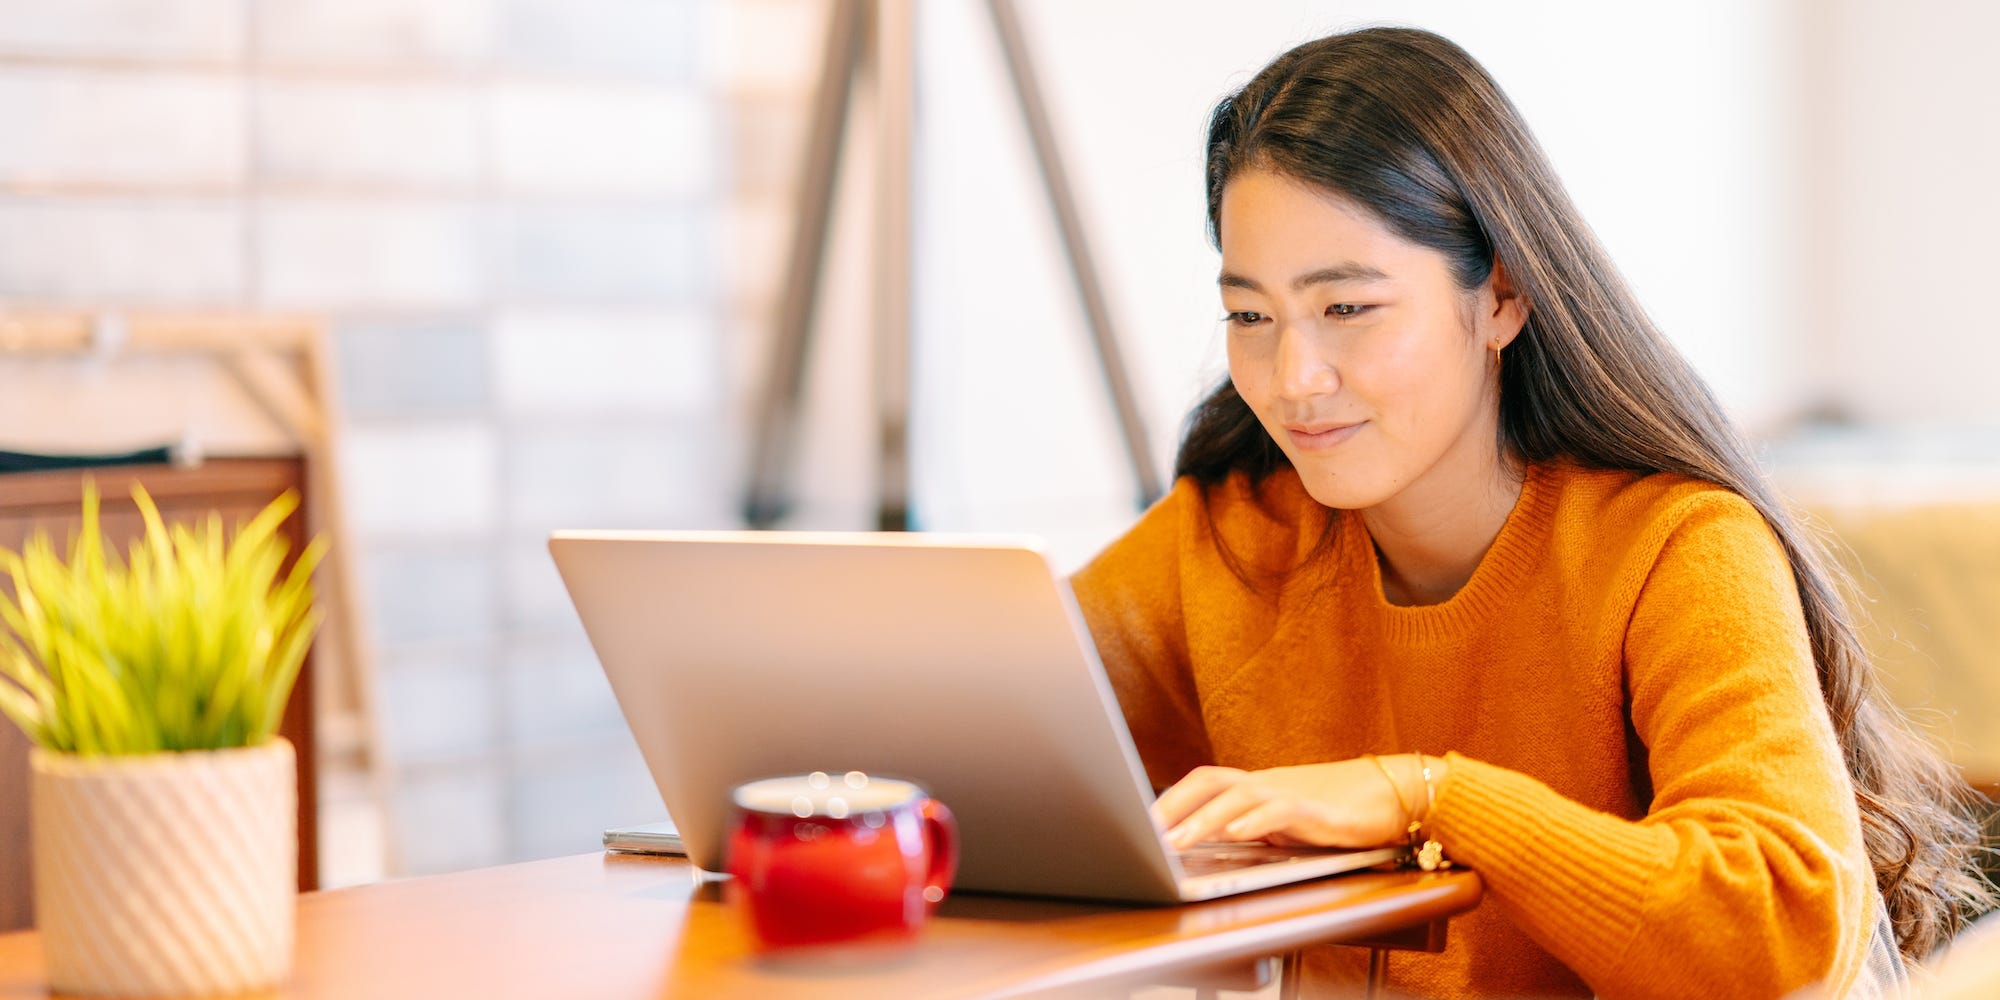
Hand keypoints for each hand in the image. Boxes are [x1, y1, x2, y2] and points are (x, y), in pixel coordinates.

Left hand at [1152, 757, 1435, 849]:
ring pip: (1238, 797)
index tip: (1139, 823)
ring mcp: (1292, 793)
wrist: (1396, 795)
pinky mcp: (1318, 810)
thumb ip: (1253, 830)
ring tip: (1175, 842)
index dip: (1170, 800)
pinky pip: (1280, 811)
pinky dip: (1255, 822)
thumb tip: (1212, 846)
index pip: (1203, 783)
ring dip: (1202, 820)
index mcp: (1257, 787)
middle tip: (1143, 833)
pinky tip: (1235, 834)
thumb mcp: (1287, 825)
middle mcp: (1268, 784)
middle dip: (1173, 806)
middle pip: (1210, 781)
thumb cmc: (1340, 812)